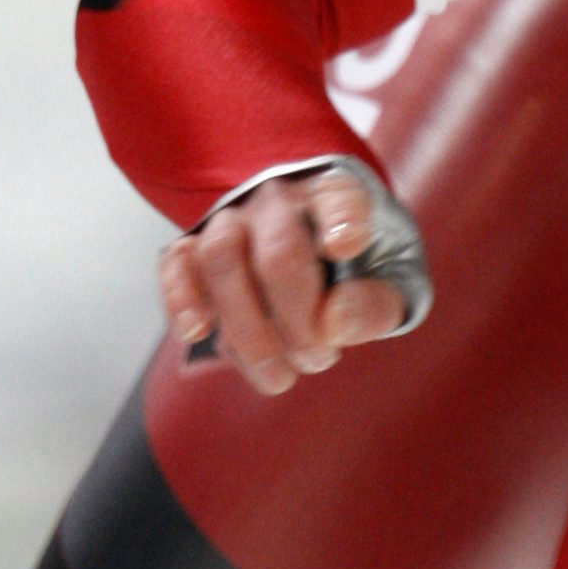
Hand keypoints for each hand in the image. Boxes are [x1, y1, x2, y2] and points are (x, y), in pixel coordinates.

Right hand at [156, 168, 409, 394]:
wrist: (315, 251)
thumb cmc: (359, 266)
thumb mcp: (391, 281)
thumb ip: (376, 303)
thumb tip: (334, 325)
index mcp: (338, 193)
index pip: (341, 196)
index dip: (343, 220)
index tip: (346, 247)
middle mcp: (281, 198)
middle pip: (278, 252)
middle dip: (296, 320)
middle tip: (319, 361)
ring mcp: (232, 218)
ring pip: (220, 257)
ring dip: (245, 327)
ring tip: (278, 376)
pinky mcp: (193, 244)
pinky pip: (176, 262)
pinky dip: (181, 297)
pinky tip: (197, 334)